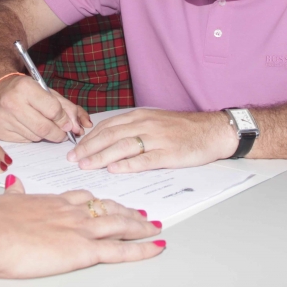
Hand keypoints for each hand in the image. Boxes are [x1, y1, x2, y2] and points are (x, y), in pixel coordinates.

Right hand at [0, 75, 90, 142]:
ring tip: (43, 125)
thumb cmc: (26, 90)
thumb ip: (68, 108)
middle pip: (44, 128)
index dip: (64, 120)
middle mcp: (11, 103)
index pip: (53, 110)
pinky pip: (25, 141)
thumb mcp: (47, 92)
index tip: (68, 124)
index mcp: (25, 87)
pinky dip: (33, 136)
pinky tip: (29, 127)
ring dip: (45, 135)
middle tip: (63, 133)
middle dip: (59, 133)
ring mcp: (3, 119)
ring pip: (36, 136)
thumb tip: (83, 126)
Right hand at [0, 176, 163, 278]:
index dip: (99, 200)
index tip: (109, 202)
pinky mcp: (84, 250)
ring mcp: (81, 230)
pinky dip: (142, 249)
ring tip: (154, 227)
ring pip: (120, 225)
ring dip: (140, 226)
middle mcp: (72, 212)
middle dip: (127, 211)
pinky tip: (155, 247)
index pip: (84, 198)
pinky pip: (120, 250)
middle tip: (141, 213)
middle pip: (108, 208)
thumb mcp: (5, 200)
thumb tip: (14, 182)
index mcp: (54, 202)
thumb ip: (14, 194)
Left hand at [67, 109, 237, 172]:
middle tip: (73, 160)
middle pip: (110, 136)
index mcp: (140, 116)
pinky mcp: (169, 154)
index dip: (89, 138)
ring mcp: (157, 139)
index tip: (75, 148)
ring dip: (102, 156)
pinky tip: (114, 170)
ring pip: (123, 147)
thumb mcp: (154, 121)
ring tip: (87, 166)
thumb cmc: (183, 128)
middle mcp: (146, 125)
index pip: (108, 126)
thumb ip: (133, 129)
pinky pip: (145, 159)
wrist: (212, 130)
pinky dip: (128, 165)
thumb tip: (107, 140)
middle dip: (89, 148)